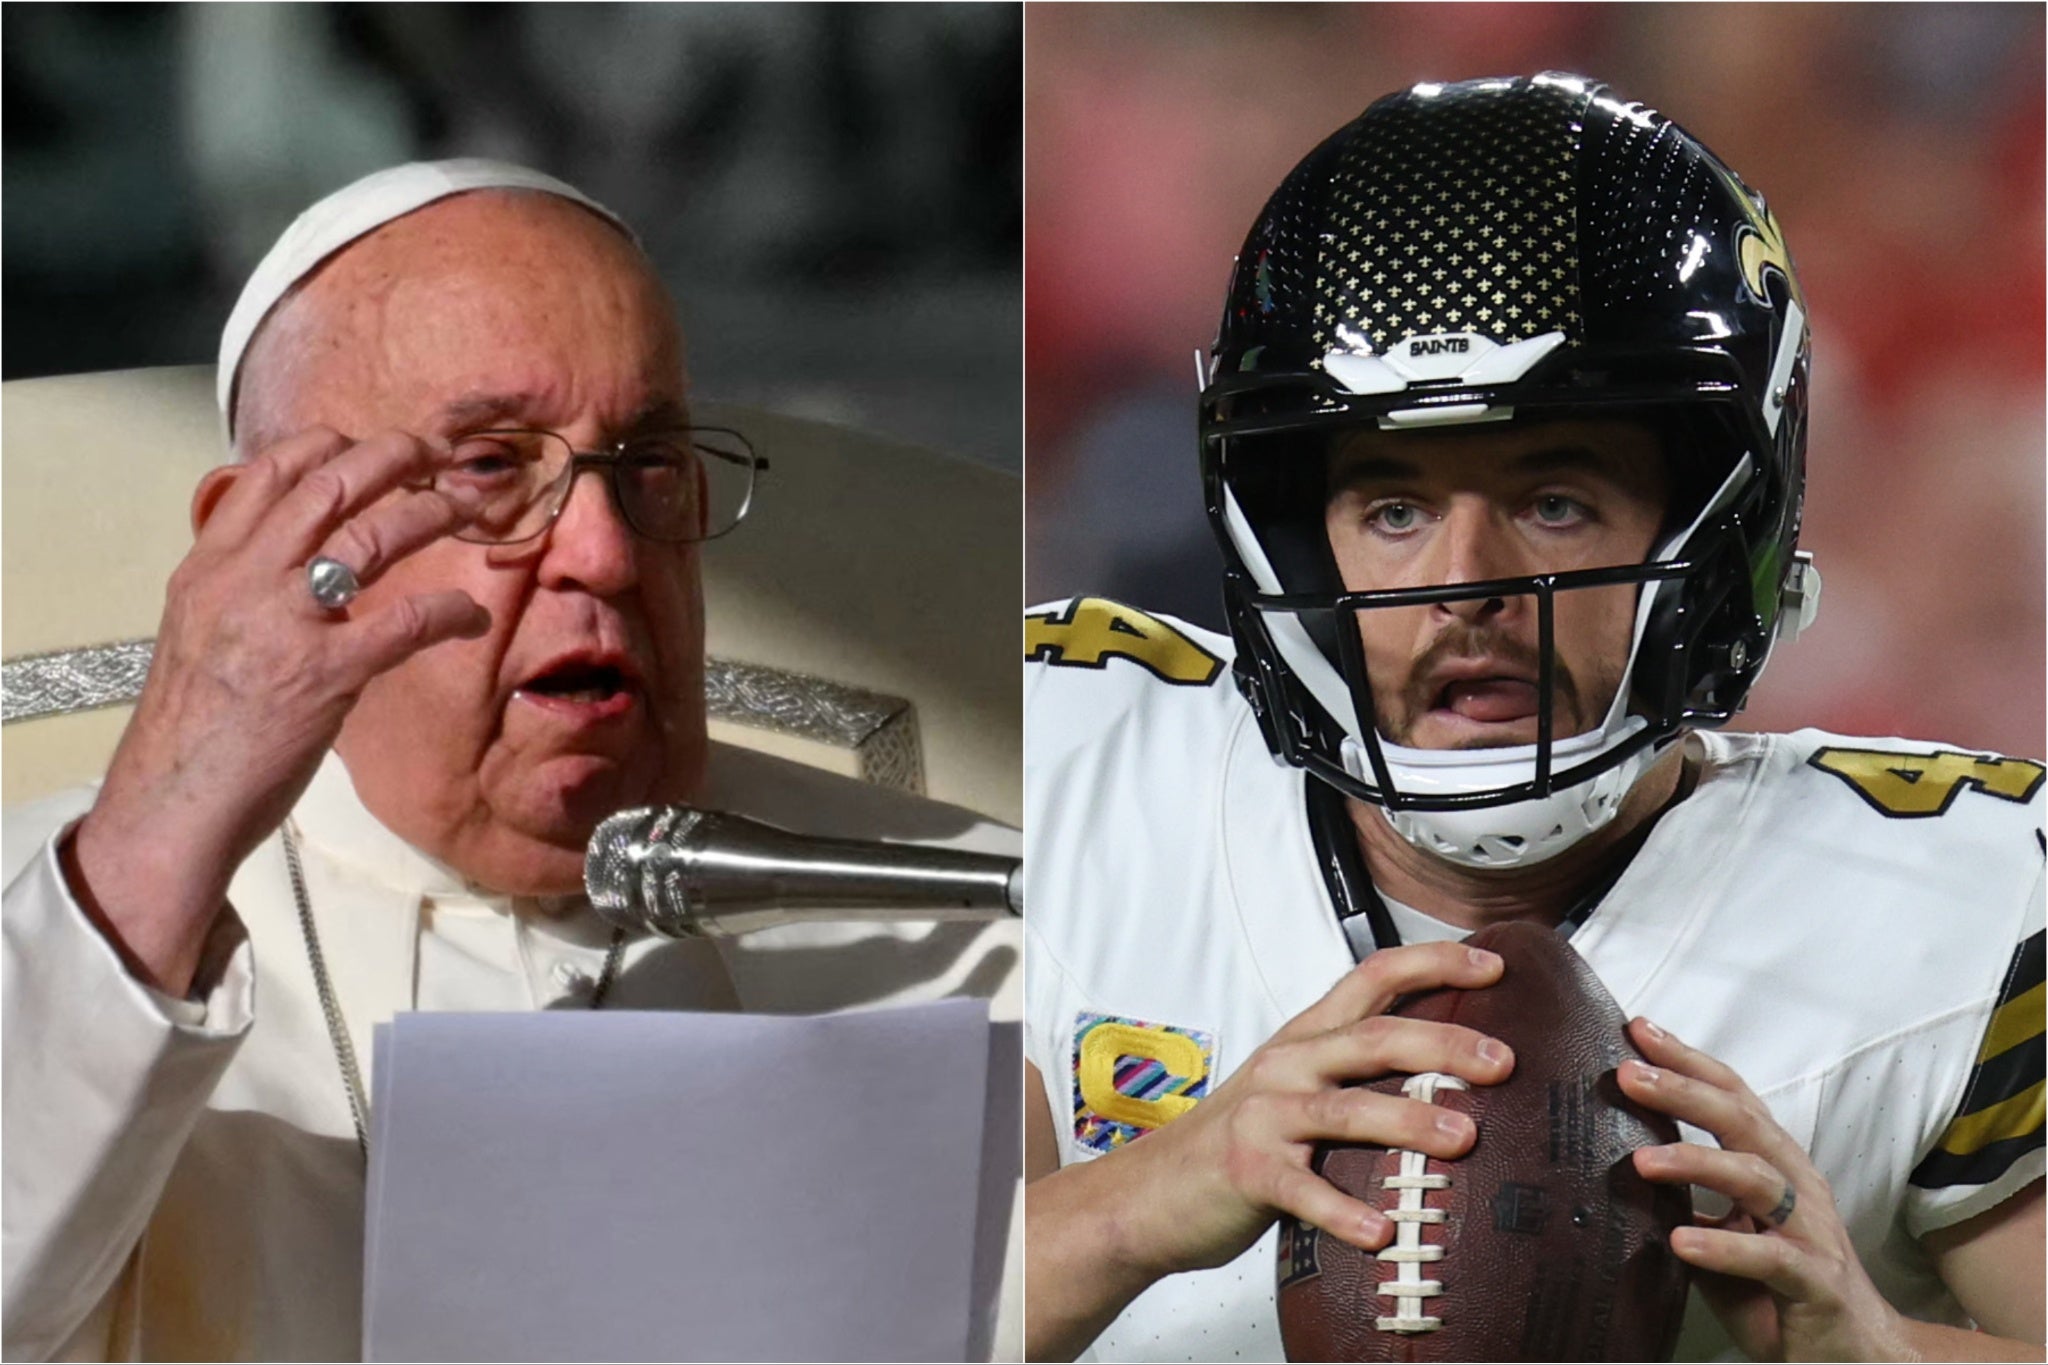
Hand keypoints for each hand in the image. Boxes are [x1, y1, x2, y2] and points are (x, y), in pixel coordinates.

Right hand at [69, 427, 488, 994]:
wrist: (169, 801)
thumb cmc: (191, 728)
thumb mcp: (198, 632)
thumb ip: (240, 588)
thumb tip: (290, 560)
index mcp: (210, 568)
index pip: (267, 475)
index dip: (325, 445)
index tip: (365, 442)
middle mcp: (243, 580)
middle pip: (327, 487)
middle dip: (391, 457)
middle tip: (436, 453)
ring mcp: (284, 623)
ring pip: (369, 536)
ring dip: (429, 512)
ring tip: (466, 509)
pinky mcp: (324, 674)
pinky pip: (405, 621)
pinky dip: (450, 612)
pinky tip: (472, 616)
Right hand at [1105, 940, 1514, 1279]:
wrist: (1153, 1192)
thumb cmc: (1241, 1142)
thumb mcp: (1294, 1089)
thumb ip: (1356, 1076)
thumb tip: (1453, 1080)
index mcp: (1305, 1038)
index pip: (1372, 976)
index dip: (1433, 963)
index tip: (1491, 966)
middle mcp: (1287, 1065)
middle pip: (1373, 1038)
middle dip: (1443, 1044)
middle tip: (1502, 1062)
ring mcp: (1265, 1118)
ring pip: (1346, 1110)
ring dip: (1409, 1120)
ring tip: (1463, 1139)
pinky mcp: (1249, 1173)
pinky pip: (1304, 1191)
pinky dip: (1344, 1212)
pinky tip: (1381, 1230)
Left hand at [1622, 1018, 1915, 1361]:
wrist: (1856, 1354)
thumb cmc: (1778, 1288)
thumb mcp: (1726, 1233)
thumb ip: (1685, 1199)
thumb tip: (1616, 1164)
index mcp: (1776, 1165)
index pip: (1732, 1097)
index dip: (1688, 1060)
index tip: (1637, 1030)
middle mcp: (1798, 1185)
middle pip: (1742, 1121)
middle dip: (1683, 1091)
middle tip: (1629, 1075)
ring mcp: (1811, 1231)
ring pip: (1755, 1178)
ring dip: (1695, 1164)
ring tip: (1641, 1161)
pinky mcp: (1815, 1282)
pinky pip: (1769, 1256)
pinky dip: (1722, 1245)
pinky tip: (1680, 1241)